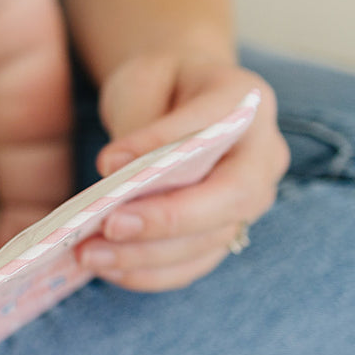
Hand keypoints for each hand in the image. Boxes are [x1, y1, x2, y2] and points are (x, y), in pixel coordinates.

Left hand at [77, 52, 288, 290]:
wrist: (179, 95)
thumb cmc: (159, 84)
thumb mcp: (143, 82)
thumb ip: (138, 125)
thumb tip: (115, 170)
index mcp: (246, 100)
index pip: (212, 129)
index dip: (162, 148)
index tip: (108, 162)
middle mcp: (263, 154)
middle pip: (230, 198)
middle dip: (166, 219)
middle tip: (107, 227)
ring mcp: (252, 198)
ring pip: (211, 240)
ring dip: (148, 255)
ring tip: (91, 255)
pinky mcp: (227, 230)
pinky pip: (196, 262)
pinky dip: (151, 272)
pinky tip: (110, 269)